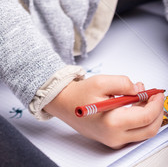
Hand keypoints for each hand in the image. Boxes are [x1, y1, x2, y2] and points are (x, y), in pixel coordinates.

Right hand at [44, 75, 163, 148]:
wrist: (64, 104)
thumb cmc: (79, 94)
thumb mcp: (101, 81)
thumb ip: (123, 83)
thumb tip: (138, 90)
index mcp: (112, 122)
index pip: (145, 117)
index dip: (155, 104)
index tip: (157, 93)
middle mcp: (114, 136)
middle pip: (148, 129)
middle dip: (156, 112)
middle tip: (155, 97)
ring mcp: (113, 140)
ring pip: (142, 132)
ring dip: (148, 115)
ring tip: (143, 97)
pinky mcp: (112, 140)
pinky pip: (133, 133)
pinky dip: (139, 120)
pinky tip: (135, 105)